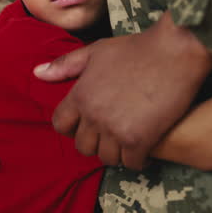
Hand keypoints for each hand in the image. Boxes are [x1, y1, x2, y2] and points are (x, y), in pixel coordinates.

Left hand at [35, 12, 211, 169]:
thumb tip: (37, 73)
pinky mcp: (140, 139)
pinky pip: (130, 164)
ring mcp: (116, 129)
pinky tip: (144, 149)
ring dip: (115, 152)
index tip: (85, 123)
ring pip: (106, 158)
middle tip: (110, 134)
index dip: (71, 126)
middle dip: (94, 141)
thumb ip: (66, 65)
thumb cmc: (136, 48)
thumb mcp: (96, 51)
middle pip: (82, 146)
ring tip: (126, 142)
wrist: (175, 52)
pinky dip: (137, 159)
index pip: (60, 125)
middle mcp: (94, 115)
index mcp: (80, 95)